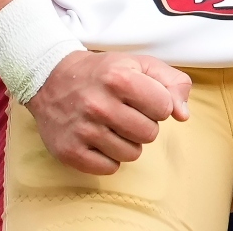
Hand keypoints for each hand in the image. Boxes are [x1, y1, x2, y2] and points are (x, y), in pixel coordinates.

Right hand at [25, 50, 191, 175]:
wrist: (50, 78)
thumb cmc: (102, 72)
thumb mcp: (138, 64)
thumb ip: (171, 82)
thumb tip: (183, 115)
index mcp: (119, 77)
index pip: (164, 107)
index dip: (156, 104)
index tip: (141, 98)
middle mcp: (99, 104)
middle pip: (150, 134)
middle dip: (142, 124)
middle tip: (124, 111)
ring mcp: (83, 129)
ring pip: (132, 154)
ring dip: (126, 141)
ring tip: (110, 124)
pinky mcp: (70, 151)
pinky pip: (110, 168)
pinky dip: (108, 156)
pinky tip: (97, 138)